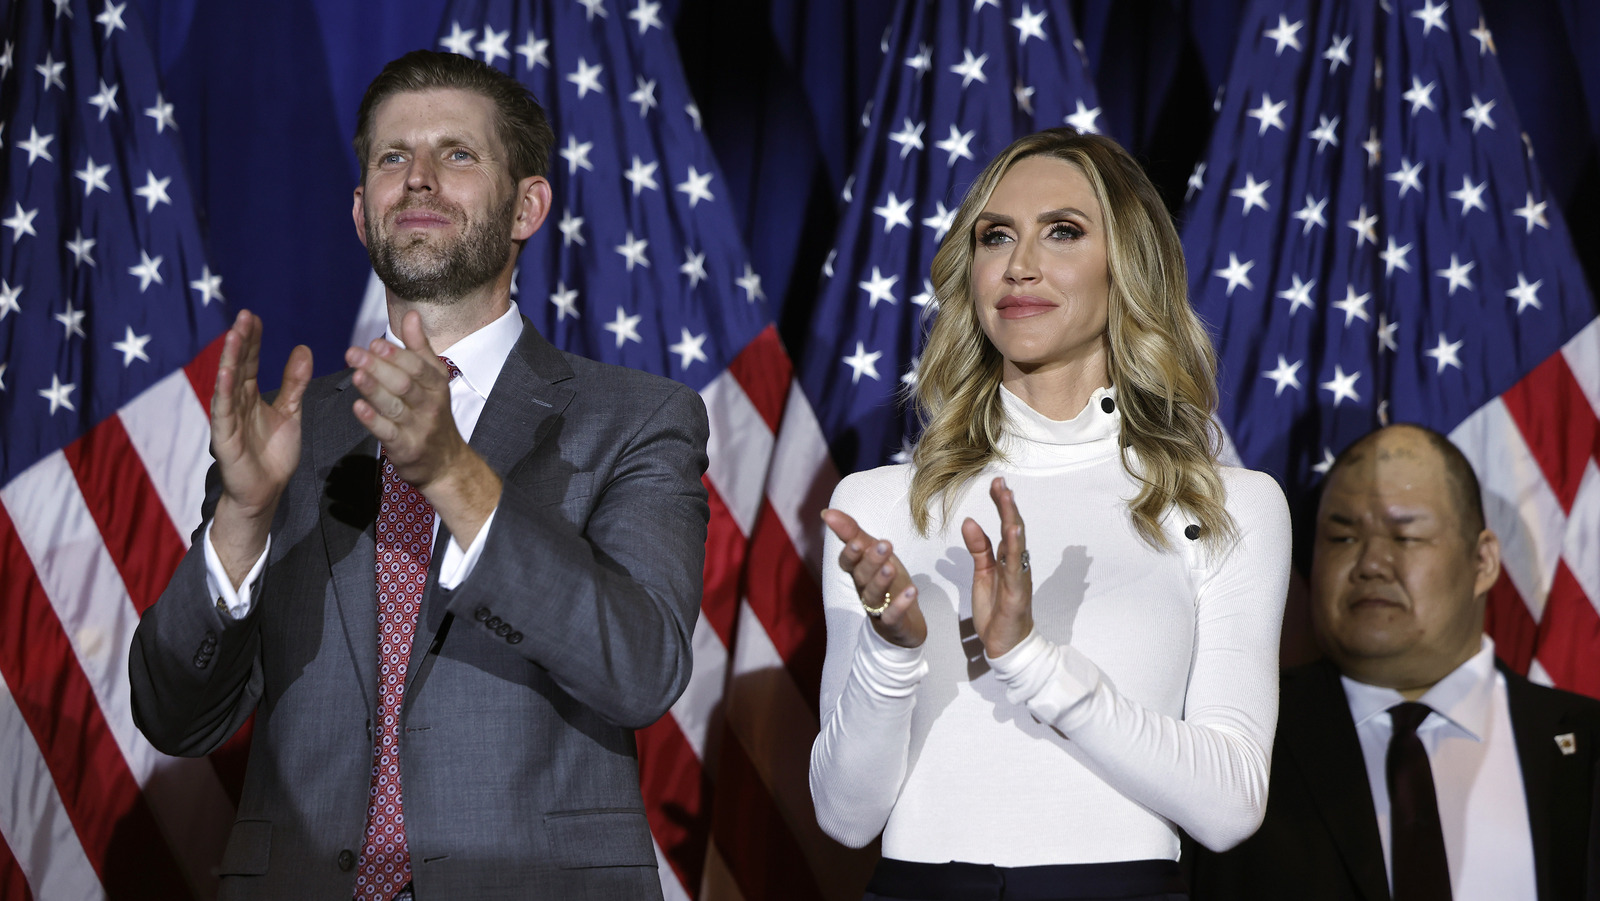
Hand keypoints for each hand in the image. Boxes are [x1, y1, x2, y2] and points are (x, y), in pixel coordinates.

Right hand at [209, 310, 311, 584]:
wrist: (266, 491)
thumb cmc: (273, 452)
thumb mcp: (290, 411)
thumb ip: (294, 382)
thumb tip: (303, 348)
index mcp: (250, 396)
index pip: (249, 361)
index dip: (252, 340)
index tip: (254, 316)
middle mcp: (236, 403)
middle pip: (237, 366)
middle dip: (240, 342)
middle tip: (244, 316)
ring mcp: (228, 419)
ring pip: (228, 384)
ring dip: (230, 360)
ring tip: (234, 336)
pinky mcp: (225, 438)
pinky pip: (224, 412)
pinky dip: (224, 392)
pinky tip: (226, 374)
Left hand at [346, 310, 464, 488]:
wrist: (446, 463)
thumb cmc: (433, 415)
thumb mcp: (434, 380)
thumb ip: (419, 349)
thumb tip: (411, 315)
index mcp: (436, 386)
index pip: (418, 367)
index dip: (397, 355)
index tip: (375, 344)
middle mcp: (430, 405)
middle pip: (404, 384)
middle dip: (379, 367)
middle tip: (354, 353)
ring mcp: (418, 428)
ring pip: (395, 406)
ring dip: (374, 390)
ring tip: (355, 375)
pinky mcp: (406, 448)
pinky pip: (388, 433)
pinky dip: (372, 420)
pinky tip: (358, 407)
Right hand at [821, 509, 925, 647]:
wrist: (904, 624)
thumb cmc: (887, 582)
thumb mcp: (873, 554)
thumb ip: (853, 533)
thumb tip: (827, 512)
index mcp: (858, 573)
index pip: (847, 563)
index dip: (850, 553)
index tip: (855, 540)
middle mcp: (864, 590)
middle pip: (862, 576)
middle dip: (871, 560)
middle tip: (885, 544)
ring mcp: (878, 609)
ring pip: (874, 595)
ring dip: (881, 581)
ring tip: (891, 568)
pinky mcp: (893, 625)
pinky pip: (893, 616)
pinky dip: (900, 605)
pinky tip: (911, 591)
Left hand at [961, 477, 1032, 658]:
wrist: (1005, 643)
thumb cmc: (997, 609)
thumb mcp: (982, 574)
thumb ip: (978, 548)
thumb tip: (970, 521)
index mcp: (1007, 558)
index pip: (1004, 525)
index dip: (1001, 504)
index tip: (996, 483)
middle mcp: (1016, 563)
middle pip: (1013, 528)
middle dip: (1007, 505)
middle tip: (1001, 483)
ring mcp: (1018, 576)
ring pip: (1016, 543)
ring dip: (1012, 519)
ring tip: (1007, 497)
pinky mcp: (1016, 592)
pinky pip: (1016, 567)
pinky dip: (1015, 548)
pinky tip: (1013, 531)